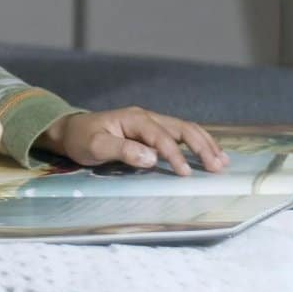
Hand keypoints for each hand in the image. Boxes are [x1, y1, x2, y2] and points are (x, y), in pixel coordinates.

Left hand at [36, 107, 229, 174]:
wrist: (71, 131)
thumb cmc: (81, 139)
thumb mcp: (96, 146)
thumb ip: (122, 151)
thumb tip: (151, 158)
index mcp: (134, 119)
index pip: (161, 137)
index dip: (175, 154)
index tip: (185, 174)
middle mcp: (147, 117)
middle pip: (182, 128)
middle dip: (202, 146)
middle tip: (217, 167)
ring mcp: (151, 123)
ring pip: (185, 129)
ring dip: (205, 144)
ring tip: (222, 161)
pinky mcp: (151, 131)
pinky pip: (179, 135)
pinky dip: (197, 143)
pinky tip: (209, 154)